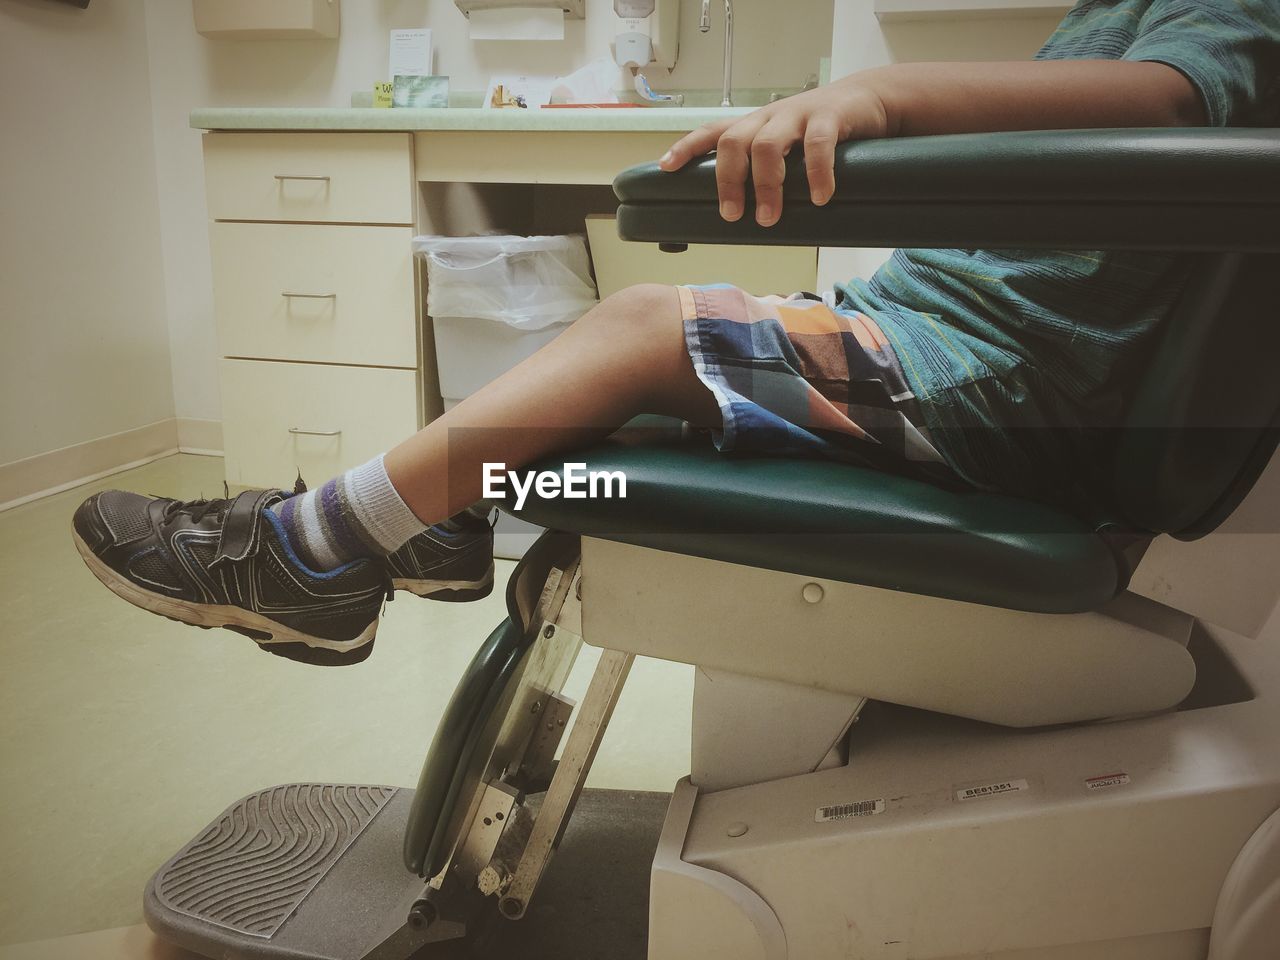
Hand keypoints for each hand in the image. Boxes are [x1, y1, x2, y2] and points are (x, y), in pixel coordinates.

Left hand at [658, 79, 890, 226]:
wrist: (870, 99)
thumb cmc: (823, 132)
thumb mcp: (789, 147)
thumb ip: (770, 171)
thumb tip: (754, 220)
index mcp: (755, 125)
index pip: (712, 131)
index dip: (687, 147)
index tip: (665, 168)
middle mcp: (770, 116)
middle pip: (734, 141)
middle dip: (728, 180)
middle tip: (732, 215)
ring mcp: (798, 113)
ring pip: (768, 145)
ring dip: (766, 185)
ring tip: (771, 218)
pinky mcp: (830, 115)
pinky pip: (817, 144)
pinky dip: (817, 173)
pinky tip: (820, 197)